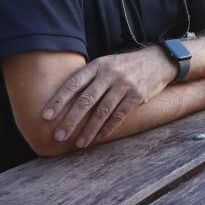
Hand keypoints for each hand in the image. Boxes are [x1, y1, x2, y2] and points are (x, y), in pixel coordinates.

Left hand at [43, 47, 173, 147]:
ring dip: (89, 130)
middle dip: (71, 120)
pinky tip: (99, 138)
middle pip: (85, 100)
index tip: (45, 116)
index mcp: (98, 65)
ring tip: (79, 144)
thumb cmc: (126, 65)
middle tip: (59, 136)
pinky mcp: (137, 95)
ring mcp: (124, 85)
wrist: (158, 61)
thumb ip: (90, 77)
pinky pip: (119, 116)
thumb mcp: (107, 63)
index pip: (73, 84)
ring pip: (102, 111)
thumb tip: (64, 97)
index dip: (58, 100)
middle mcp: (109, 74)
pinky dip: (108, 128)